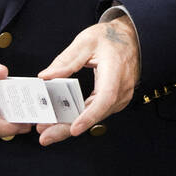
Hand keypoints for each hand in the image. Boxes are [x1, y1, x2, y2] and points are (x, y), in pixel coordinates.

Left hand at [36, 16, 139, 145]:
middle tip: (45, 136)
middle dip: (68, 127)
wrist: (130, 38)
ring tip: (46, 129)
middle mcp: (121, 88)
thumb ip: (66, 60)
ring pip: (94, 117)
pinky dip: (79, 118)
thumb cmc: (110, 38)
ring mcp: (120, 96)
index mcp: (115, 71)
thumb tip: (46, 76)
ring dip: (70, 124)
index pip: (105, 98)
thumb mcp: (86, 42)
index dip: (89, 115)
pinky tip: (61, 120)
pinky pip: (96, 112)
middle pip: (95, 114)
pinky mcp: (115, 100)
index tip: (74, 129)